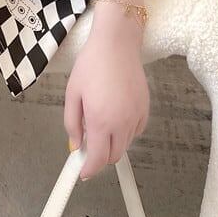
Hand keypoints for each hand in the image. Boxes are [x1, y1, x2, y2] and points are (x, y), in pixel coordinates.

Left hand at [63, 6, 149, 180]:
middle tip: (88, 140)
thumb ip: (72, 123)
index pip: (98, 159)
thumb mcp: (72, 93)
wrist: (116, 44)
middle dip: (100, 155)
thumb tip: (76, 145)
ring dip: (112, 142)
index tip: (82, 172)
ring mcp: (136, 116)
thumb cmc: (91, 64)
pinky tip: (114, 113)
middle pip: (114, 156)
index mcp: (101, 120)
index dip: (89, 169)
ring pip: (125, 144)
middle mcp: (122, 123)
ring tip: (99, 118)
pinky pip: (135, 131)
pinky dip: (125, 130)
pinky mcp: (145, 109)